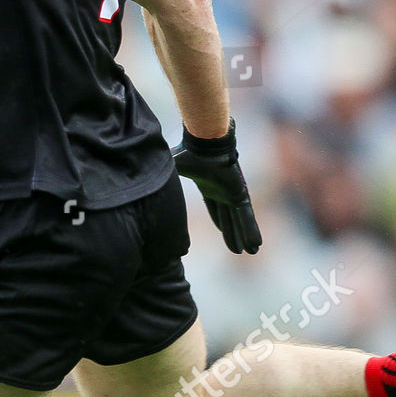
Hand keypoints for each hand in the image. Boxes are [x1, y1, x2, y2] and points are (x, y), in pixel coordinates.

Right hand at [171, 120, 260, 254]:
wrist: (202, 144)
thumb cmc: (187, 153)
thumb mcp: (173, 169)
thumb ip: (161, 177)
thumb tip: (139, 179)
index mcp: (209, 186)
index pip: (215, 209)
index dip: (220, 222)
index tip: (223, 233)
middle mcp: (222, 191)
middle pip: (228, 218)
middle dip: (233, 234)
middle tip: (239, 250)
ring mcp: (232, 192)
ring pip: (239, 220)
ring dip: (244, 236)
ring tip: (252, 252)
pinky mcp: (239, 193)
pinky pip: (246, 216)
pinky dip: (251, 230)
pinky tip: (256, 243)